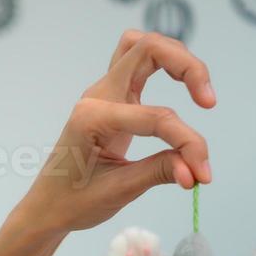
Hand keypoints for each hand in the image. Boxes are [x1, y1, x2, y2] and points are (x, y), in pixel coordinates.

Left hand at [15, 29, 215, 235]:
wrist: (46, 208)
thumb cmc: (73, 201)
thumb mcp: (118, 191)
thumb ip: (159, 172)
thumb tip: (196, 170)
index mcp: (91, 118)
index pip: (155, 117)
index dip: (187, 143)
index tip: (203, 173)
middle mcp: (96, 97)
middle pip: (147, 48)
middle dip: (187, 66)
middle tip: (209, 102)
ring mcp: (103, 94)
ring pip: (141, 47)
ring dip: (176, 58)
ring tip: (200, 90)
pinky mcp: (113, 100)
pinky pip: (138, 64)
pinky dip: (165, 66)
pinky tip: (182, 86)